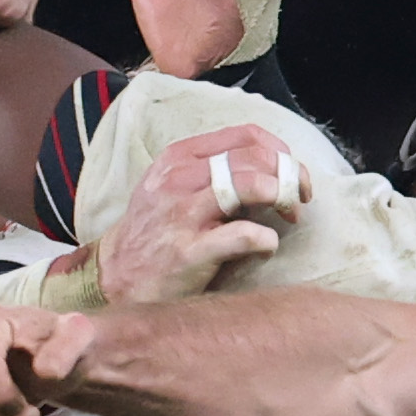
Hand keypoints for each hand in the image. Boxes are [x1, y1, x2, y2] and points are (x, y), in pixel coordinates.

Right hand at [97, 125, 307, 304]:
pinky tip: (266, 248)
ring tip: (288, 217)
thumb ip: (212, 170)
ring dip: (282, 198)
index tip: (289, 172)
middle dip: (289, 176)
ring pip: (251, 185)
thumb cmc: (155, 232)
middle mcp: (179, 179)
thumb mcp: (172, 187)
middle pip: (255, 158)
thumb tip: (266, 167)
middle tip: (297, 199)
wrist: (117, 279)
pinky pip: (245, 236)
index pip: (245, 136)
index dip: (279, 152)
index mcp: (179, 158)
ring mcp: (182, 215)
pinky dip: (267, 241)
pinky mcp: (190, 252)